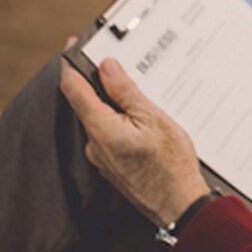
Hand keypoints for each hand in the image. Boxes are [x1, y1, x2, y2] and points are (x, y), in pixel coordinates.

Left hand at [59, 43, 208, 227]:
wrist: (179, 204)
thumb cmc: (171, 164)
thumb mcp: (152, 117)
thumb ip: (125, 91)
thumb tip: (106, 67)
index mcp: (100, 128)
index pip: (73, 88)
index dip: (71, 64)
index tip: (74, 47)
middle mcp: (93, 144)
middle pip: (86, 103)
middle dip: (100, 84)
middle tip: (120, 69)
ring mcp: (100, 157)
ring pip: (99, 119)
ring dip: (114, 105)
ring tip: (142, 103)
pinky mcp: (110, 166)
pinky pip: (108, 135)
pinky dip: (119, 123)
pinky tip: (142, 124)